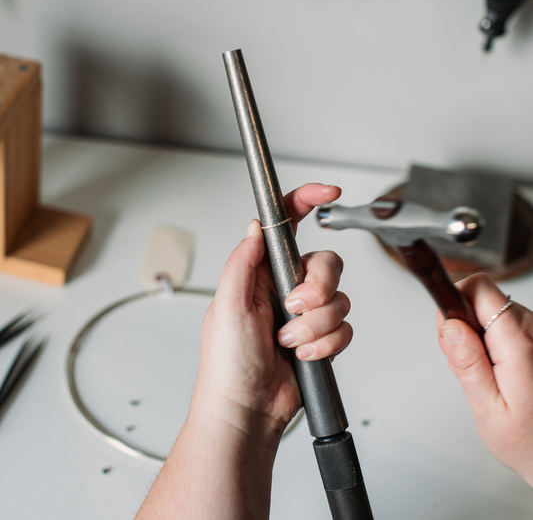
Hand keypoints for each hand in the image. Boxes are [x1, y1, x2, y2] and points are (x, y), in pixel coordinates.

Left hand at [191, 183, 351, 446]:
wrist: (246, 408)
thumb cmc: (227, 363)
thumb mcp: (227, 304)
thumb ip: (242, 261)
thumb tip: (256, 226)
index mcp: (260, 272)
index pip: (286, 225)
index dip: (307, 201)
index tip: (327, 192)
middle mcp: (285, 288)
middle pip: (326, 263)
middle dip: (317, 287)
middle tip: (295, 306)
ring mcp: (305, 313)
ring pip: (339, 298)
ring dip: (316, 324)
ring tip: (288, 340)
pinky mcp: (322, 336)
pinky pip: (344, 327)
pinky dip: (326, 343)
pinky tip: (303, 354)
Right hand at [437, 273, 532, 485]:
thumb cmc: (527, 440)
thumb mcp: (488, 408)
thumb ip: (468, 363)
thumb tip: (450, 326)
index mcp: (519, 344)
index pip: (479, 288)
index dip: (454, 301)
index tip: (449, 330)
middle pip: (480, 298)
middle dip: (460, 324)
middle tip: (463, 363)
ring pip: (488, 311)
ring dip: (474, 336)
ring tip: (481, 373)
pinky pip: (500, 324)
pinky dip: (488, 343)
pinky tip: (492, 370)